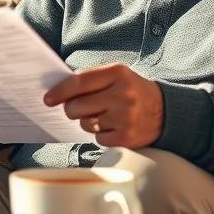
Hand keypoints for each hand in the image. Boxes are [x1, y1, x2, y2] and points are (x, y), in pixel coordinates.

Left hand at [43, 63, 163, 148]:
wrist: (166, 111)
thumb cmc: (131, 90)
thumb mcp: (116, 76)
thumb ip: (89, 80)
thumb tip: (58, 93)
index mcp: (117, 73)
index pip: (79, 82)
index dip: (59, 92)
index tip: (47, 99)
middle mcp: (122, 94)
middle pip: (77, 106)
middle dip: (72, 109)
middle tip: (78, 108)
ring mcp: (125, 117)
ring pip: (86, 124)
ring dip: (88, 122)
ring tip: (104, 116)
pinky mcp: (127, 138)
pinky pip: (98, 139)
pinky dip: (101, 135)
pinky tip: (113, 127)